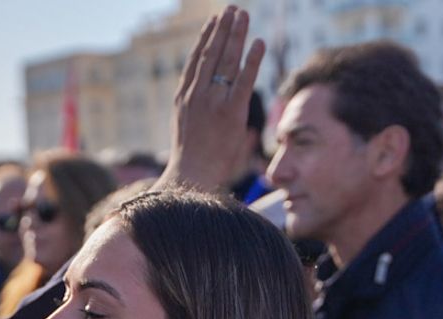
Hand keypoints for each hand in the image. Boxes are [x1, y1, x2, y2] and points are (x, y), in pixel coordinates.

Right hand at [155, 5, 265, 191]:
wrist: (191, 178)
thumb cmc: (192, 159)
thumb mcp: (187, 129)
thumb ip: (199, 112)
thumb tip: (206, 102)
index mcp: (183, 98)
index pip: (196, 60)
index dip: (205, 38)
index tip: (213, 21)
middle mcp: (196, 95)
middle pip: (211, 54)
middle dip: (222, 29)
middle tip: (232, 10)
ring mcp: (213, 102)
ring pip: (226, 61)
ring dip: (236, 35)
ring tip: (244, 15)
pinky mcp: (231, 112)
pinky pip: (244, 80)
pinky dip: (252, 60)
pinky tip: (259, 43)